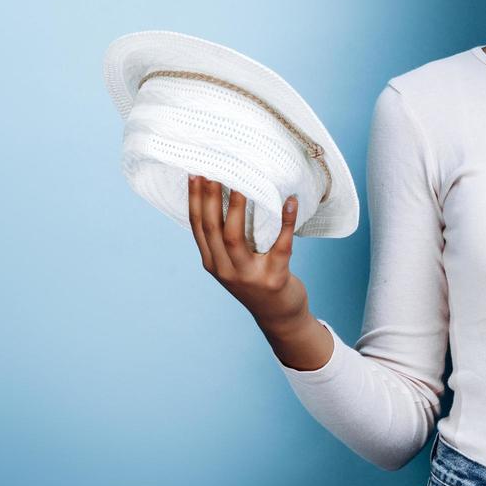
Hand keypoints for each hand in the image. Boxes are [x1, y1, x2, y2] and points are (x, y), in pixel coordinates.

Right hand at [187, 175, 306, 329]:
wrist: (280, 316)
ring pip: (235, 237)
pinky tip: (290, 201)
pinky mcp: (274, 278)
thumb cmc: (257, 281)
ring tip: (242, 182)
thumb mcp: (232, 264)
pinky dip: (286, 221)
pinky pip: (281, 245)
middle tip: (215, 169)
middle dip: (210, 197)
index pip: (198, 227)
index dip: (194, 200)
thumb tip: (227, 195)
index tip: (195, 173)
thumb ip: (226, 240)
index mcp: (213, 262)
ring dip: (237, 207)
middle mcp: (225, 270)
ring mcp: (248, 275)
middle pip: (212, 229)